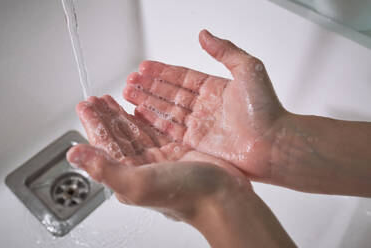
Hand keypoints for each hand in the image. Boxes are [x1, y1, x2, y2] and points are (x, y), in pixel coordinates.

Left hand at [67, 95, 250, 219]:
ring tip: (110, 99)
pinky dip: (145, 118)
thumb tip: (74, 155)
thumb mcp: (138, 182)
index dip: (93, 125)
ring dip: (122, 115)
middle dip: (105, 117)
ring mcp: (160, 158)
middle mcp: (142, 167)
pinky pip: (155, 130)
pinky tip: (138, 109)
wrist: (222, 197)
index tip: (84, 107)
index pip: (104, 146)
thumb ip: (105, 168)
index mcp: (128, 176)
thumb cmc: (184, 194)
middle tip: (95, 100)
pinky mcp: (176, 150)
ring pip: (135, 132)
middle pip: (118, 137)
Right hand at [123, 30, 286, 180]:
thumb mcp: (248, 68)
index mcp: (215, 88)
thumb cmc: (266, 109)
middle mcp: (205, 106)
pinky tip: (140, 113)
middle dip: (149, 86)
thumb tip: (204, 34)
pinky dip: (155, 121)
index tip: (144, 66)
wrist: (273, 144)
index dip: (162, 71)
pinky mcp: (197, 142)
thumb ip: (224, 50)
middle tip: (129, 80)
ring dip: (147, 101)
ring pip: (166, 109)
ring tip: (128, 93)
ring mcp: (200, 124)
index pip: (182, 77)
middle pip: (170, 93)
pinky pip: (170, 129)